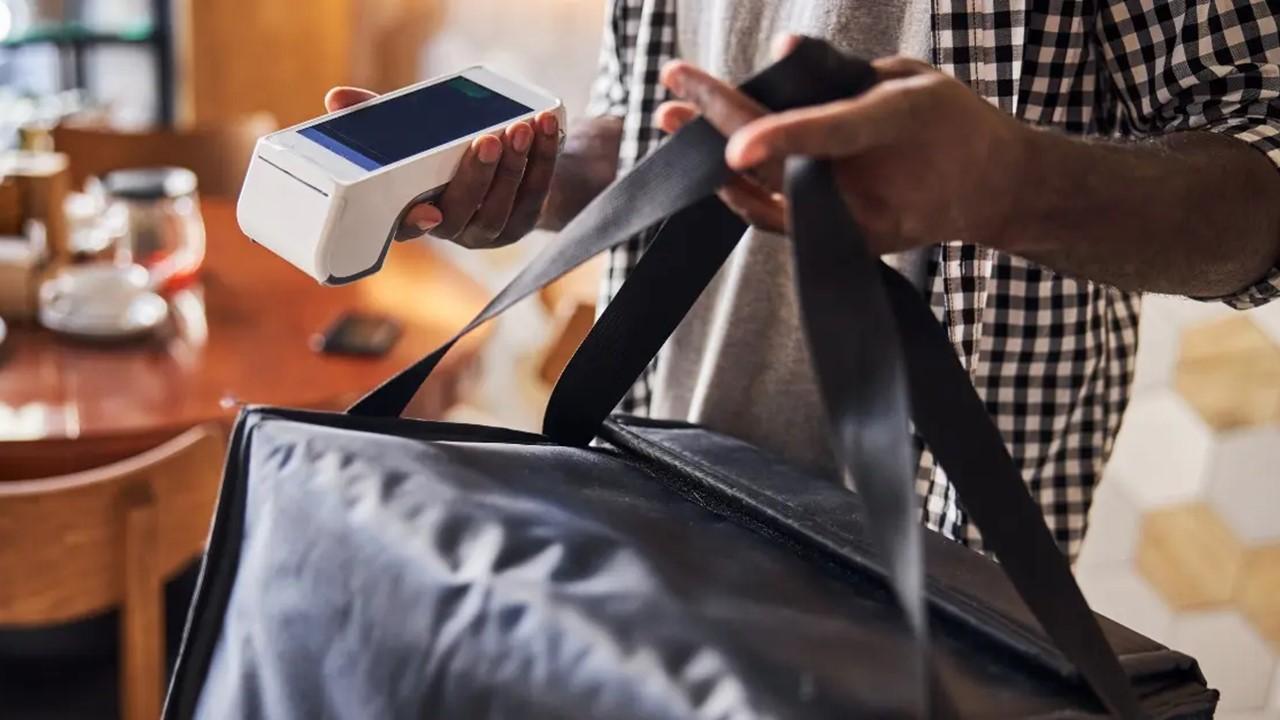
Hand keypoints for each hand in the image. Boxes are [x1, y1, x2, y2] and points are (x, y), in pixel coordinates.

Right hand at [324, 87, 561, 247]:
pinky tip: (542, 129)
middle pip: (464, 211)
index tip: (428, 211)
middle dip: (477, 176)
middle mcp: (453, 227)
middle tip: (488, 139)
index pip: (407, 227)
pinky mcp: (524, 220)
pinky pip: (536, 192)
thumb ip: (377, 121)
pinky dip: (542, 159)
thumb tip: (337, 98)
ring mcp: (491, 229)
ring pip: (503, 205)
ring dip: (514, 166)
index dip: (416, 222)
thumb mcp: (413, 138)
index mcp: (416, 213)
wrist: (510, 171)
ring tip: (520, 128)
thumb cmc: (446, 155)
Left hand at [655, 35, 1028, 252]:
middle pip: (783, 165)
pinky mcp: (844, 244)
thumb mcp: (907, 75)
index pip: (831, 133)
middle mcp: (875, 185)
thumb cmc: (947, 120)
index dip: (780, 139)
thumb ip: (840, 71)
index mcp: (899, 125)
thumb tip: (781, 52)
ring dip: (716, 161)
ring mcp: (859, 225)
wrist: (992, 188)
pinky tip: (712, 160)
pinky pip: (778, 219)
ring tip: (675, 121)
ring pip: (769, 199)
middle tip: (671, 93)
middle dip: (719, 127)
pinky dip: (741, 190)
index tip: (731, 148)